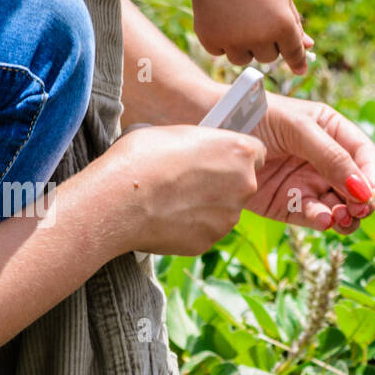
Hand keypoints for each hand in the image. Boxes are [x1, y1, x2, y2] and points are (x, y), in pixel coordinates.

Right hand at [95, 124, 264, 255]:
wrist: (119, 200)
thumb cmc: (142, 157)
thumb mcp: (175, 133)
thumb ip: (199, 144)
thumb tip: (196, 152)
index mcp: (239, 152)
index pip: (254, 153)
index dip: (233, 155)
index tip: (217, 156)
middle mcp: (244, 186)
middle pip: (241, 183)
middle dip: (220, 182)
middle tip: (188, 178)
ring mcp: (228, 218)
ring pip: (223, 209)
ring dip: (205, 205)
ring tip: (171, 198)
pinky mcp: (210, 241)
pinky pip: (204, 229)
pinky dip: (190, 225)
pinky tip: (166, 216)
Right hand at [191, 0, 311, 74]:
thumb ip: (295, 23)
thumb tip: (308, 46)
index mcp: (282, 26)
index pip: (294, 54)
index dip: (298, 62)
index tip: (300, 69)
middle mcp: (259, 37)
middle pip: (268, 58)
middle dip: (264, 42)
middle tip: (254, 18)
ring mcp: (233, 40)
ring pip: (243, 59)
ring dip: (242, 46)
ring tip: (236, 20)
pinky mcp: (210, 39)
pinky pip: (220, 52)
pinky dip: (220, 40)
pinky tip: (219, 18)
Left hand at [246, 94, 374, 233]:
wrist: (210, 127)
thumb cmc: (255, 115)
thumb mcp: (297, 128)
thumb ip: (331, 156)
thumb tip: (362, 188)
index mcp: (332, 132)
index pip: (363, 156)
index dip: (370, 174)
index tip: (368, 191)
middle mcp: (324, 160)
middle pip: (355, 187)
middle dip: (360, 201)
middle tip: (357, 210)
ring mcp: (306, 183)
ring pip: (338, 206)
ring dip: (345, 216)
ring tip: (341, 218)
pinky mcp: (287, 204)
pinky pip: (312, 216)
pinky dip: (321, 221)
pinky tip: (322, 220)